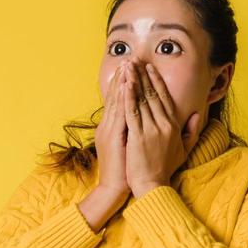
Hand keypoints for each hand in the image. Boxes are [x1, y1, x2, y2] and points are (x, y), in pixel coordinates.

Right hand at [92, 66, 131, 195]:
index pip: (120, 101)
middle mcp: (109, 125)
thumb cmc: (124, 171)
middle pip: (117, 96)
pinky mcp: (113, 136)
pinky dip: (122, 98)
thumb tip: (138, 122)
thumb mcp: (126, 148)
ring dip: (123, 81)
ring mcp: (109, 129)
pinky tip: (127, 85)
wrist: (113, 189)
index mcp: (113, 127)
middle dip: (124, 77)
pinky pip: (119, 113)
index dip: (126, 83)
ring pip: (117, 101)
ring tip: (128, 65)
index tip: (133, 68)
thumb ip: (131, 133)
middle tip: (130, 58)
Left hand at [122, 62, 204, 196]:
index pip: (164, 97)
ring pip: (142, 99)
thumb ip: (191, 131)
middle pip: (152, 94)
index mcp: (172, 125)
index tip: (149, 68)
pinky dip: (129, 96)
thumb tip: (196, 114)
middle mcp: (163, 124)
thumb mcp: (183, 149)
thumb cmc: (165, 169)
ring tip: (128, 65)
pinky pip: (132, 112)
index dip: (156, 81)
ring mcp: (151, 129)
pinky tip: (124, 83)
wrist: (152, 185)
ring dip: (134, 80)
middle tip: (135, 59)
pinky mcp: (138, 136)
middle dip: (143, 75)